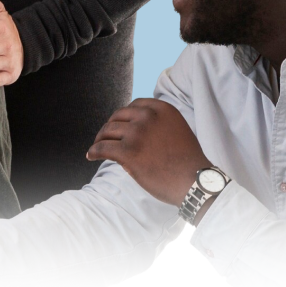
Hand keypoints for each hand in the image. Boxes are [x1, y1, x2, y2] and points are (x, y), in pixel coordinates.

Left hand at [85, 98, 211, 206]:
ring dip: (100, 139)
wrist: (194, 181)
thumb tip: (135, 126)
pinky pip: (103, 147)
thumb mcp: (177, 129)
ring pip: (108, 131)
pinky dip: (94, 151)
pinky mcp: (128, 152)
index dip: (123, 115)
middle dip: (110, 126)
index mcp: (161, 109)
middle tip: (105, 136)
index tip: (119, 124)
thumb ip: (159, 123)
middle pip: (118, 116)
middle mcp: (148, 116)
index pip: (134, 105)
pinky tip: (91, 155)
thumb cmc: (187, 161)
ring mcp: (137, 133)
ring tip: (97, 146)